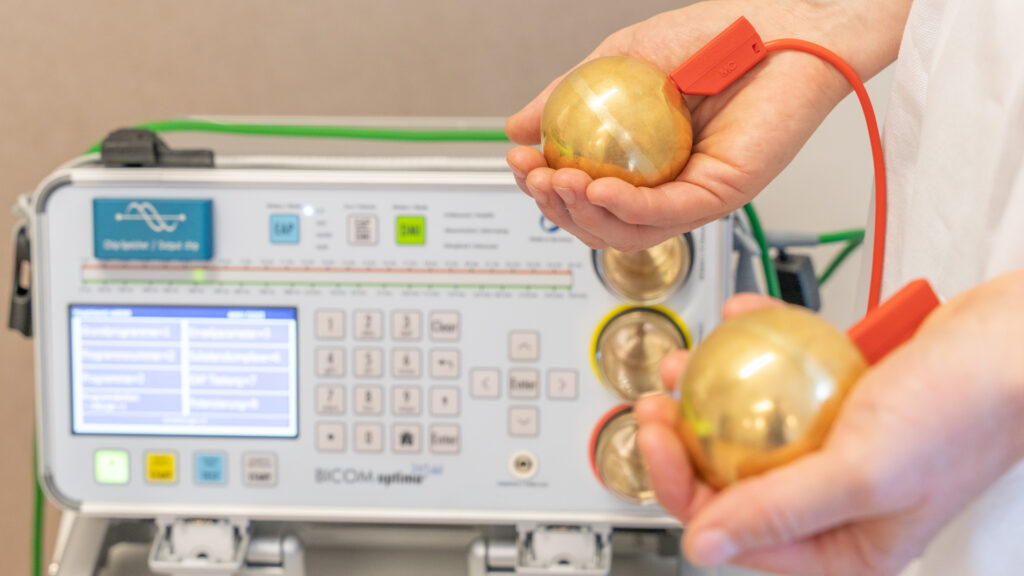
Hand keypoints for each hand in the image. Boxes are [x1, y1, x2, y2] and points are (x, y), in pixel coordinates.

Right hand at [506, 0, 906, 250]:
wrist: (782, 24)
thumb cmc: (715, 37)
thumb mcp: (620, 60)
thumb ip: (568, 97)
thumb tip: (518, 128)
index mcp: (642, 162)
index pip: (584, 193)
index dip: (544, 186)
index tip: (518, 161)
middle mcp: (667, 185)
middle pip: (600, 223)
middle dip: (556, 208)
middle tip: (534, 176)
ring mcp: (694, 194)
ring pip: (628, 231)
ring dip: (584, 214)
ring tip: (558, 182)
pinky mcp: (722, 194)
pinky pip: (667, 214)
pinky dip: (626, 208)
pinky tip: (598, 190)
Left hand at [636, 273, 1023, 574]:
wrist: (1017, 339)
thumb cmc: (963, 411)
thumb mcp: (864, 471)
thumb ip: (780, 510)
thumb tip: (703, 547)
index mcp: (843, 546)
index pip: (736, 531)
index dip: (680, 486)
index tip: (655, 433)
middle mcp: (836, 504)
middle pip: (734, 479)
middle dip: (685, 438)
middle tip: (660, 397)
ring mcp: (838, 450)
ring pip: (750, 428)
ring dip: (710, 392)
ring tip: (684, 362)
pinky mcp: (842, 402)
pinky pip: (785, 382)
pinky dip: (760, 351)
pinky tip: (741, 322)